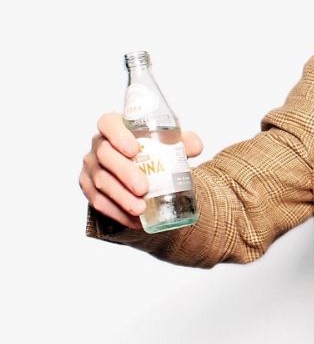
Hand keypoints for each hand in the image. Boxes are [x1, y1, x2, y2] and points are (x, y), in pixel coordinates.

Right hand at [79, 112, 203, 229]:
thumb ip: (185, 142)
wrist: (143, 170)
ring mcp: (91, 167)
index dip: (118, 136)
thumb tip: (195, 147)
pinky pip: (98, 202)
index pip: (109, 123)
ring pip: (100, 182)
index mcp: (115, 127)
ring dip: (120, 197)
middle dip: (124, 173)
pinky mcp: (89, 188)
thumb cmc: (155, 151)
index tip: (134, 150)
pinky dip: (116, 212)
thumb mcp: (171, 143)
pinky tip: (133, 220)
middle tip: (143, 188)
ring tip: (140, 209)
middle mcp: (99, 144)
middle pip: (105, 156)